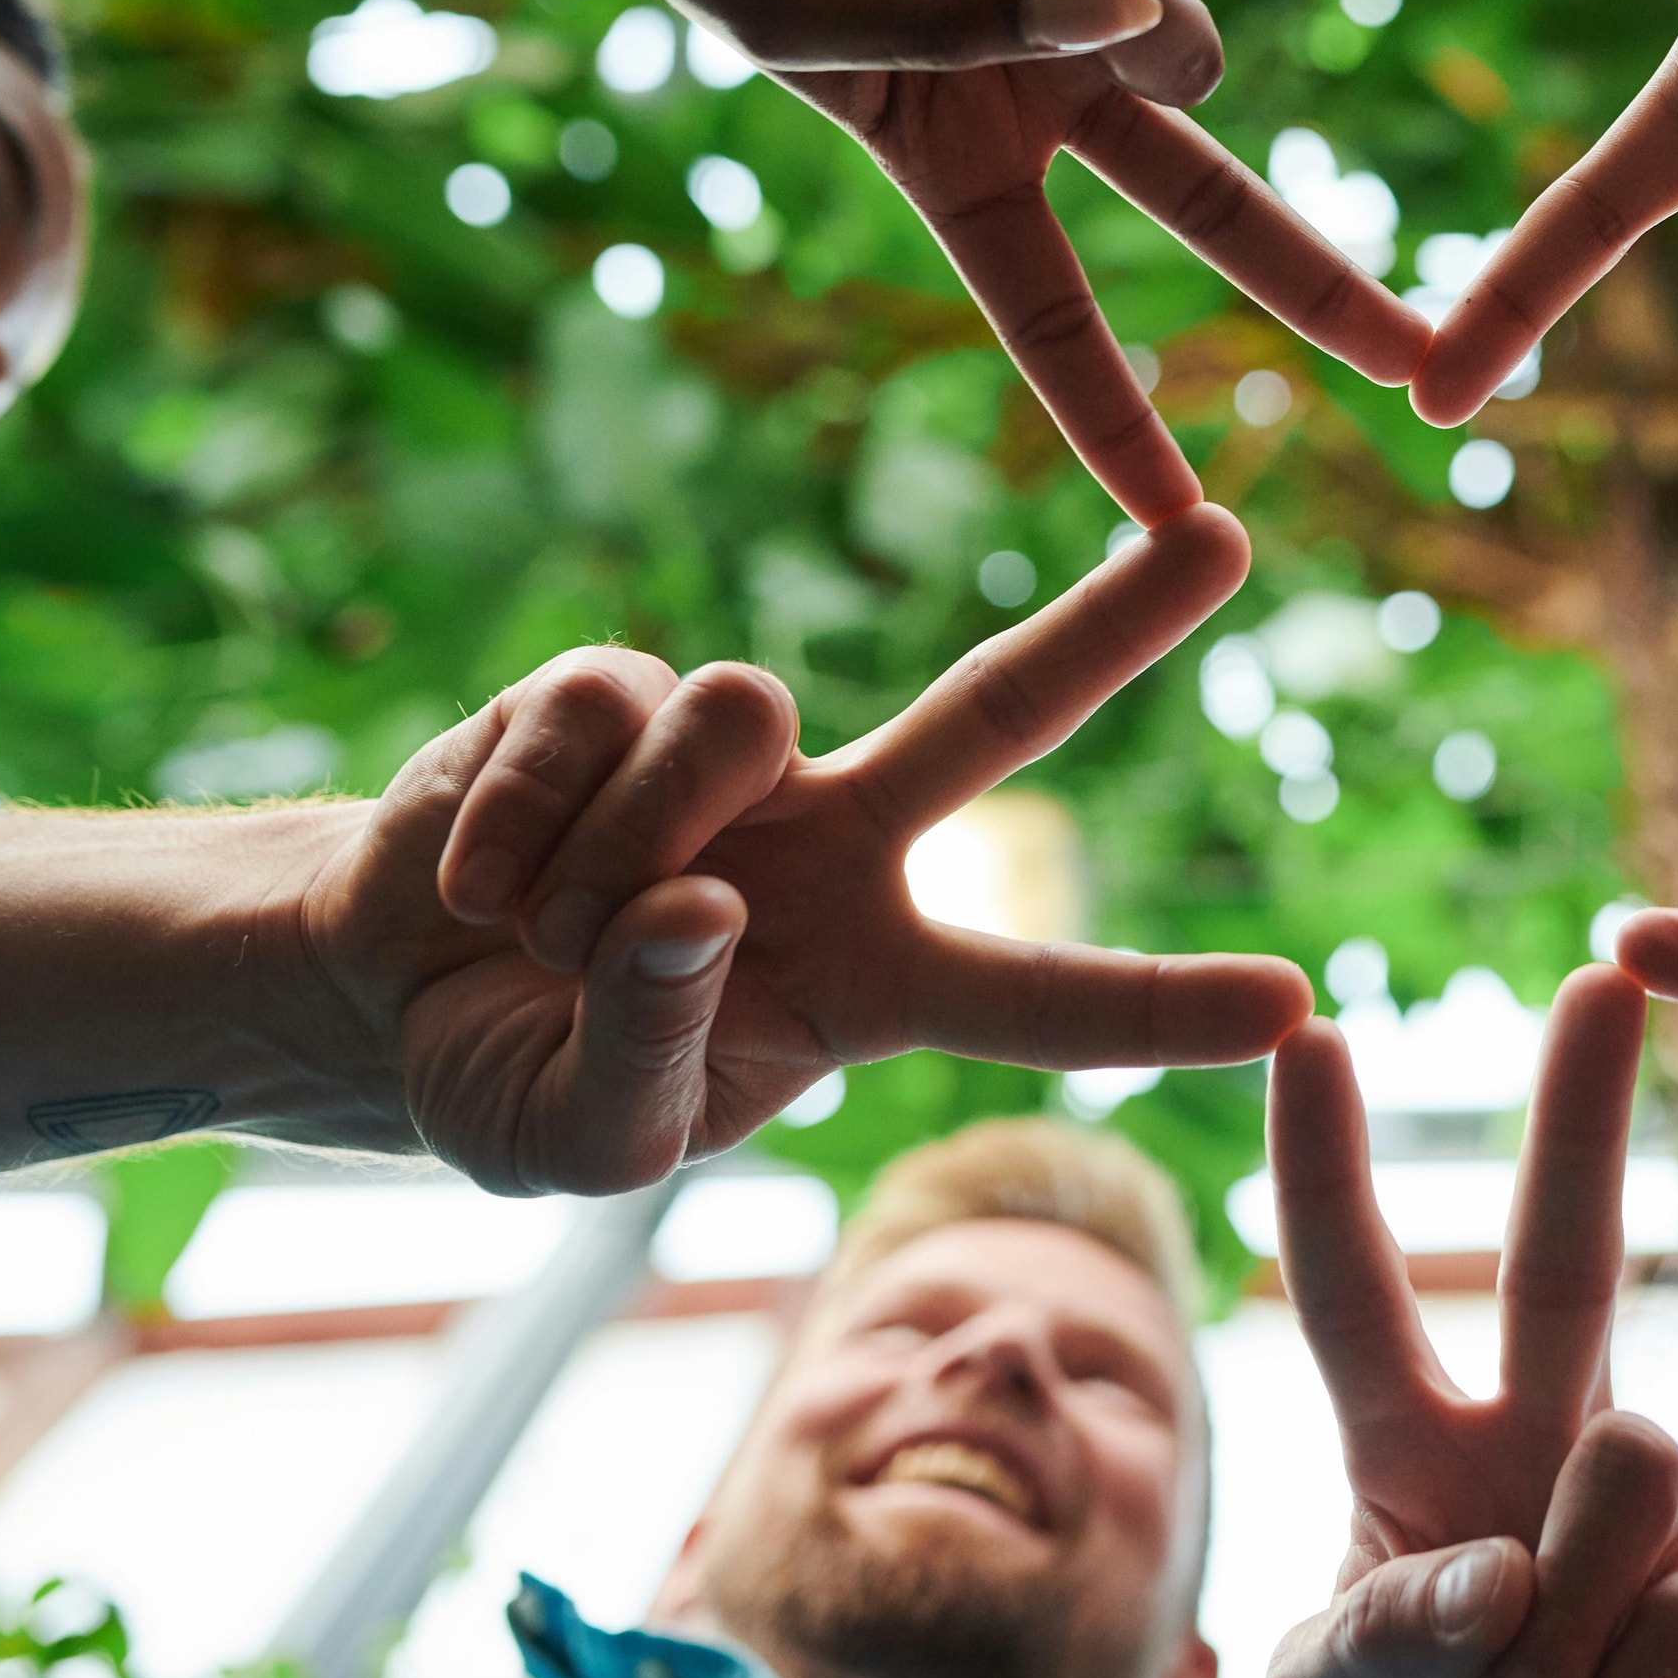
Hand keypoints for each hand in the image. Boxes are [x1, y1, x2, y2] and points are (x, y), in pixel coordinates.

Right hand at [293, 504, 1312, 1194]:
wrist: (375, 1004)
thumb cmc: (521, 1084)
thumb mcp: (588, 1144)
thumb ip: (654, 1054)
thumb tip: (701, 906)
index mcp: (878, 978)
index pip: (1047, 998)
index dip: (1166, 1005)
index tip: (1302, 1005)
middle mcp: (839, 844)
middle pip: (1001, 710)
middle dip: (1116, 620)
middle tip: (1228, 533)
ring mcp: (737, 759)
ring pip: (745, 718)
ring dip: (620, 848)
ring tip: (550, 933)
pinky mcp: (613, 690)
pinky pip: (602, 713)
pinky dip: (521, 817)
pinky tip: (474, 882)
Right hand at [779, 0, 1430, 523]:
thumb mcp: (801, 11)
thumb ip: (958, 32)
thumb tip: (1117, 15)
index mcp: (951, 155)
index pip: (1054, 316)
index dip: (1117, 421)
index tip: (1188, 525)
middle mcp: (1034, 76)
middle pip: (1210, 206)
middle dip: (1317, 282)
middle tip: (1422, 359)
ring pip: (1184, 41)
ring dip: (1103, 0)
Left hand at [1262, 968, 1677, 1677]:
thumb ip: (1382, 1639)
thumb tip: (1503, 1580)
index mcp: (1416, 1449)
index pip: (1356, 1295)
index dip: (1325, 1172)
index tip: (1310, 1033)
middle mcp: (1541, 1444)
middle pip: (1567, 1258)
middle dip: (1583, 1113)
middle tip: (1600, 977)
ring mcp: (1653, 1520)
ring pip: (1633, 1464)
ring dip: (1556, 1638)